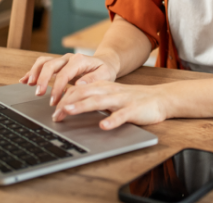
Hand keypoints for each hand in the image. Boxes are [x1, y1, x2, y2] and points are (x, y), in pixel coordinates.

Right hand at [19, 53, 117, 105]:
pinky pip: (42, 64)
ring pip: (44, 62)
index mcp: (79, 60)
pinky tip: (25, 80)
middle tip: (39, 94)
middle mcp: (68, 58)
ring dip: (35, 72)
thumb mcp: (105, 75)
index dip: (57, 87)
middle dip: (42, 79)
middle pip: (50, 65)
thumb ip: (93, 79)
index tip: (54, 101)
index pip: (64, 73)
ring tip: (28, 84)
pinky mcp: (58, 64)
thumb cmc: (105, 70)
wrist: (105, 62)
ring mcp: (62, 60)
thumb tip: (79, 84)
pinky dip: (33, 71)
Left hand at [52, 80, 167, 129]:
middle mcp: (111, 91)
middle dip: (68, 102)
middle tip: (54, 114)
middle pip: (85, 93)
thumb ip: (94, 98)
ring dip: (83, 106)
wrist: (160, 98)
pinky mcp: (134, 110)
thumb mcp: (111, 96)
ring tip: (69, 111)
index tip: (52, 108)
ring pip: (100, 101)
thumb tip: (71, 104)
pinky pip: (122, 115)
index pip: (80, 88)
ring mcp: (122, 100)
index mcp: (104, 87)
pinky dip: (112, 120)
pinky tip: (104, 126)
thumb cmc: (133, 99)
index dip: (65, 97)